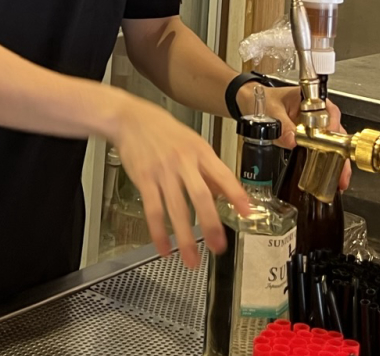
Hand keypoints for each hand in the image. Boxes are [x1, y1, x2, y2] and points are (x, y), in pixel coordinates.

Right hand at [109, 93, 249, 267]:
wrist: (131, 119)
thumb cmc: (164, 131)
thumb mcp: (193, 143)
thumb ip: (208, 169)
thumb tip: (224, 193)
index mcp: (200, 151)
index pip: (223, 175)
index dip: (236, 194)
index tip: (247, 213)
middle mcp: (183, 161)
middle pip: (200, 196)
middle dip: (211, 224)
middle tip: (218, 247)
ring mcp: (163, 171)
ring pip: (176, 209)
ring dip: (185, 237)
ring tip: (192, 260)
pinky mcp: (144, 179)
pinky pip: (153, 210)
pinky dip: (158, 232)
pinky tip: (164, 248)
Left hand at [240, 83, 352, 191]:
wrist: (251, 102)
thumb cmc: (263, 99)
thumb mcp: (271, 110)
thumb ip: (281, 125)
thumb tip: (292, 140)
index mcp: (311, 99)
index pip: (330, 112)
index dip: (332, 129)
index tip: (329, 144)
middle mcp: (318, 112)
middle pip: (336, 131)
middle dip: (340, 153)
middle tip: (341, 171)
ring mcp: (315, 125)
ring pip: (332, 143)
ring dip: (336, 160)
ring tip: (339, 179)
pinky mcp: (310, 137)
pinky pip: (321, 149)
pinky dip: (325, 162)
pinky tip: (327, 177)